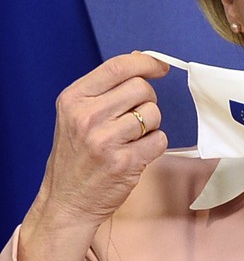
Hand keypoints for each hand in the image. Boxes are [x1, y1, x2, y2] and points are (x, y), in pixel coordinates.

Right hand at [35, 52, 169, 226]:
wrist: (67, 201)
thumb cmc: (76, 156)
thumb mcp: (77, 115)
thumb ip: (105, 88)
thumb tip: (141, 59)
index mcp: (74, 99)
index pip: (118, 67)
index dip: (146, 63)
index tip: (160, 67)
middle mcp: (87, 117)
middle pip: (142, 88)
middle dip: (146, 101)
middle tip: (133, 118)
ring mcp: (105, 140)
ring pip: (153, 113)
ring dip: (150, 125)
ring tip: (129, 139)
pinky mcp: (125, 162)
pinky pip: (160, 139)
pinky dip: (154, 146)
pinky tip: (135, 154)